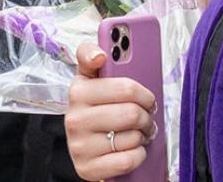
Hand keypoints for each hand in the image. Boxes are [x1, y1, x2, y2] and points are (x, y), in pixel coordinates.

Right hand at [65, 41, 156, 181]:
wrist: (84, 145)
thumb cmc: (95, 108)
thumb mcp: (91, 79)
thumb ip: (93, 56)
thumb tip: (99, 54)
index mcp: (78, 91)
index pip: (125, 88)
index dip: (143, 93)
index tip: (146, 97)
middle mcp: (74, 118)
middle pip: (132, 114)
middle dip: (147, 116)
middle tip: (148, 116)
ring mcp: (79, 145)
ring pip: (131, 137)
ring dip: (142, 136)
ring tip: (139, 131)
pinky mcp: (87, 168)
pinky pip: (127, 160)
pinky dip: (137, 155)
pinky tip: (132, 148)